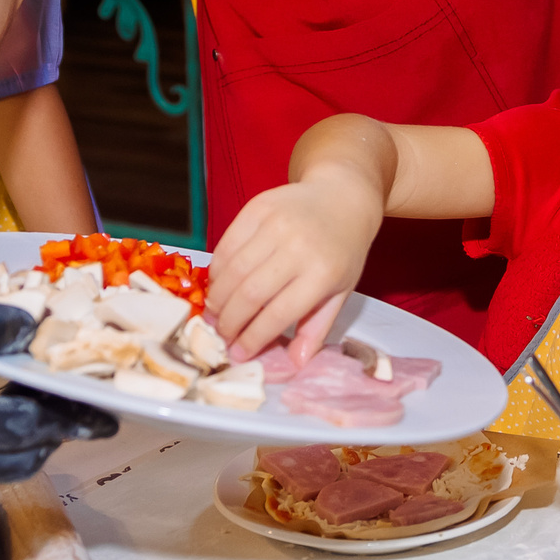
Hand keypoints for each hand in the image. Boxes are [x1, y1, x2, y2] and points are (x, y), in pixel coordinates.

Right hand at [205, 171, 381, 362]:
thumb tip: (295, 363)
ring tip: (216, 314)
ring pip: (232, 271)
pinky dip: (216, 270)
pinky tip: (219, 285)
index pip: (278, 314)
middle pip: (249, 294)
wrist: (342, 195)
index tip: (238, 353)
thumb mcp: (340, 291)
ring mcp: (276, 224)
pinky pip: (226, 245)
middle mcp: (298, 247)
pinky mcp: (257, 208)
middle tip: (222, 335)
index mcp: (322, 273)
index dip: (252, 337)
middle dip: (229, 322)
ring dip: (218, 298)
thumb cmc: (342, 249)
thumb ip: (316, 328)